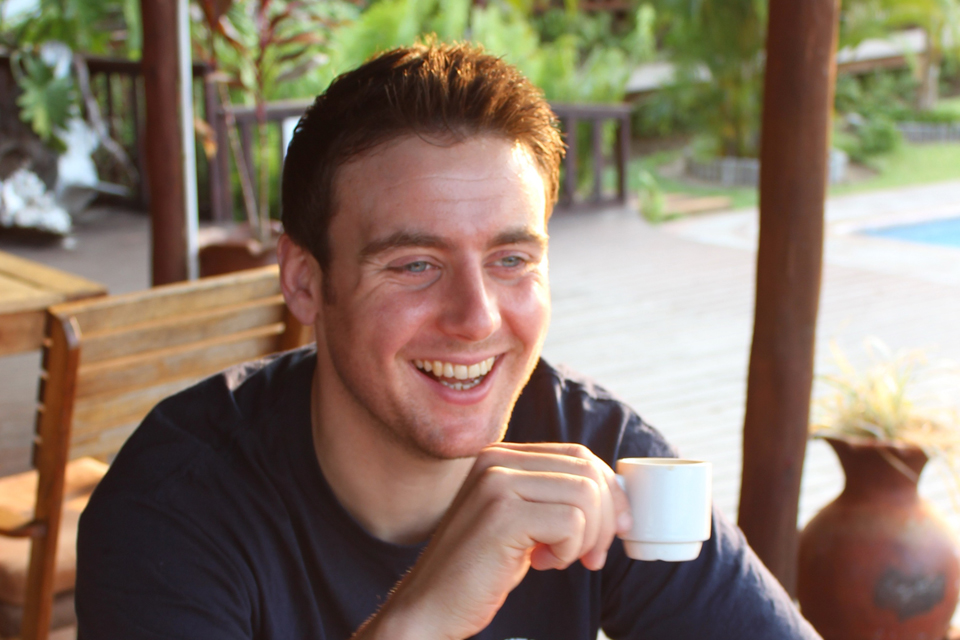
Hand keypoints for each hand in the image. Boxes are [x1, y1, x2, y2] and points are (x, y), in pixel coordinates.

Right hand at [354, 442, 631, 639]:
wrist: (430, 605)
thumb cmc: (479, 569)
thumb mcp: (520, 521)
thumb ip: (552, 497)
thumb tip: (615, 492)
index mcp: (501, 456)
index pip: (578, 456)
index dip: (608, 493)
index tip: (613, 530)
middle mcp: (497, 460)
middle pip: (587, 471)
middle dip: (606, 518)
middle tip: (591, 557)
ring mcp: (497, 484)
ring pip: (585, 496)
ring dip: (587, 538)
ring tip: (558, 559)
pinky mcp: (502, 515)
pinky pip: (571, 523)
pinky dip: (569, 551)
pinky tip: (542, 564)